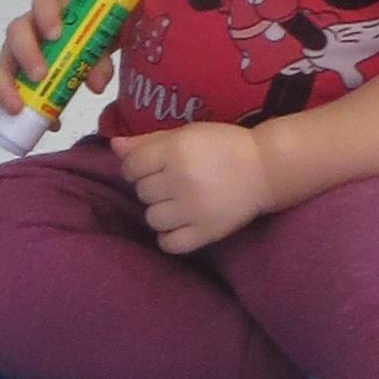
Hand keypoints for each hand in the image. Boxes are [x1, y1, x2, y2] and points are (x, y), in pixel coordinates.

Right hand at [0, 0, 116, 121]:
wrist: (80, 41)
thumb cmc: (86, 36)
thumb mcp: (99, 44)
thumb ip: (100, 60)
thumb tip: (96, 86)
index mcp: (49, 13)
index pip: (41, 4)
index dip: (46, 16)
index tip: (57, 35)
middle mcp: (27, 31)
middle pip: (15, 34)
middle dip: (25, 54)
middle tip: (40, 76)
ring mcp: (15, 54)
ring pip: (1, 63)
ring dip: (7, 86)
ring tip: (18, 107)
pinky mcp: (13, 76)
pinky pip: (6, 89)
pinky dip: (20, 107)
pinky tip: (48, 124)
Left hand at [115, 119, 270, 255]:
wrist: (265, 169)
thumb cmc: (223, 146)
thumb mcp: (186, 134)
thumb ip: (148, 141)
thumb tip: (113, 146)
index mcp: (175, 151)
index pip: (131, 167)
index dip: (137, 167)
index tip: (151, 167)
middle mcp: (181, 180)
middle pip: (142, 192)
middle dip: (152, 187)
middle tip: (172, 182)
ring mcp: (193, 209)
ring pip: (151, 218)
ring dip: (160, 211)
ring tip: (178, 203)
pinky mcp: (206, 232)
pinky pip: (169, 244)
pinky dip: (170, 237)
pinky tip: (180, 225)